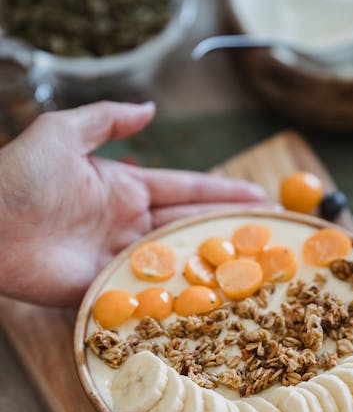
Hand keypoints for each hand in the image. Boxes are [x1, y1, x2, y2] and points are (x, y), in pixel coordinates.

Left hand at [0, 101, 264, 305]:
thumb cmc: (20, 176)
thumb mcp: (63, 134)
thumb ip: (107, 121)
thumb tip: (151, 110)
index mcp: (125, 188)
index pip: (186, 189)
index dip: (223, 193)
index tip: (259, 196)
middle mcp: (128, 224)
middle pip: (190, 227)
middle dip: (229, 230)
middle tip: (269, 235)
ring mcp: (118, 259)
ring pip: (176, 261)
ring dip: (213, 264)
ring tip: (254, 269)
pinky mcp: (105, 289)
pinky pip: (148, 293)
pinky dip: (179, 297)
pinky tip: (211, 301)